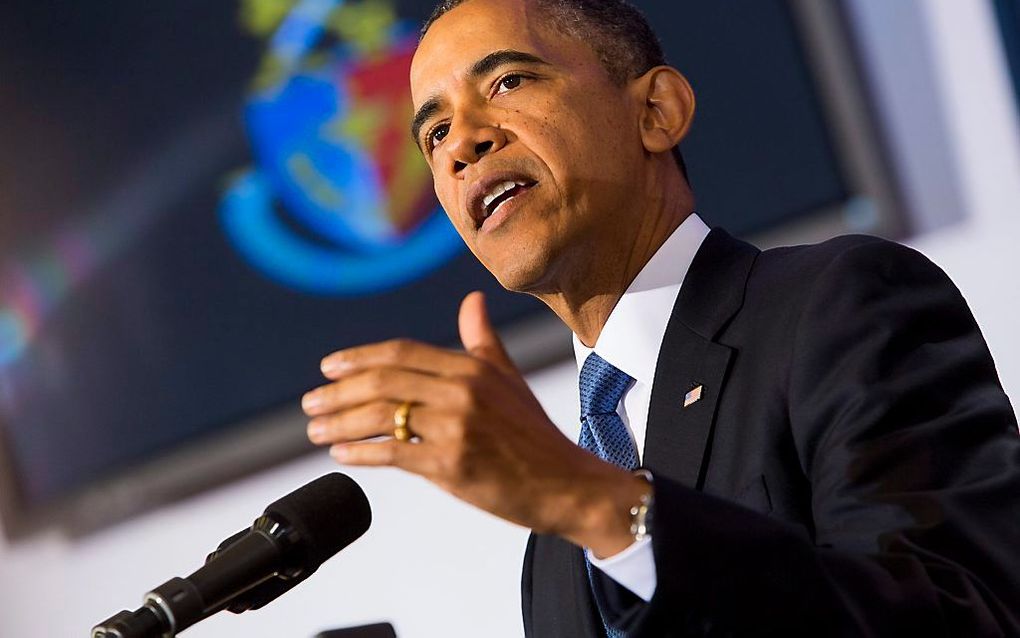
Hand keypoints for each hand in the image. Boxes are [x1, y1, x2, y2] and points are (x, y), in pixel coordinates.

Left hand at [302, 291, 648, 556]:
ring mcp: (456, 427)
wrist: (566, 484)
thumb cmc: (534, 435)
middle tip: (310, 403)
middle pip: (383, 381)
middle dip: (337, 392)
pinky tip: (341, 454)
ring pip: (381, 417)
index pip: (401, 353)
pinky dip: (359, 453)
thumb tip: (472, 301)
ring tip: (315, 431)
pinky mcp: (451, 464)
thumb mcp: (509, 378)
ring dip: (339, 423)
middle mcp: (462, 391)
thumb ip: (482, 340)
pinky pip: (392, 454)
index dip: (358, 358)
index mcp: (472, 367)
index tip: (328, 368)